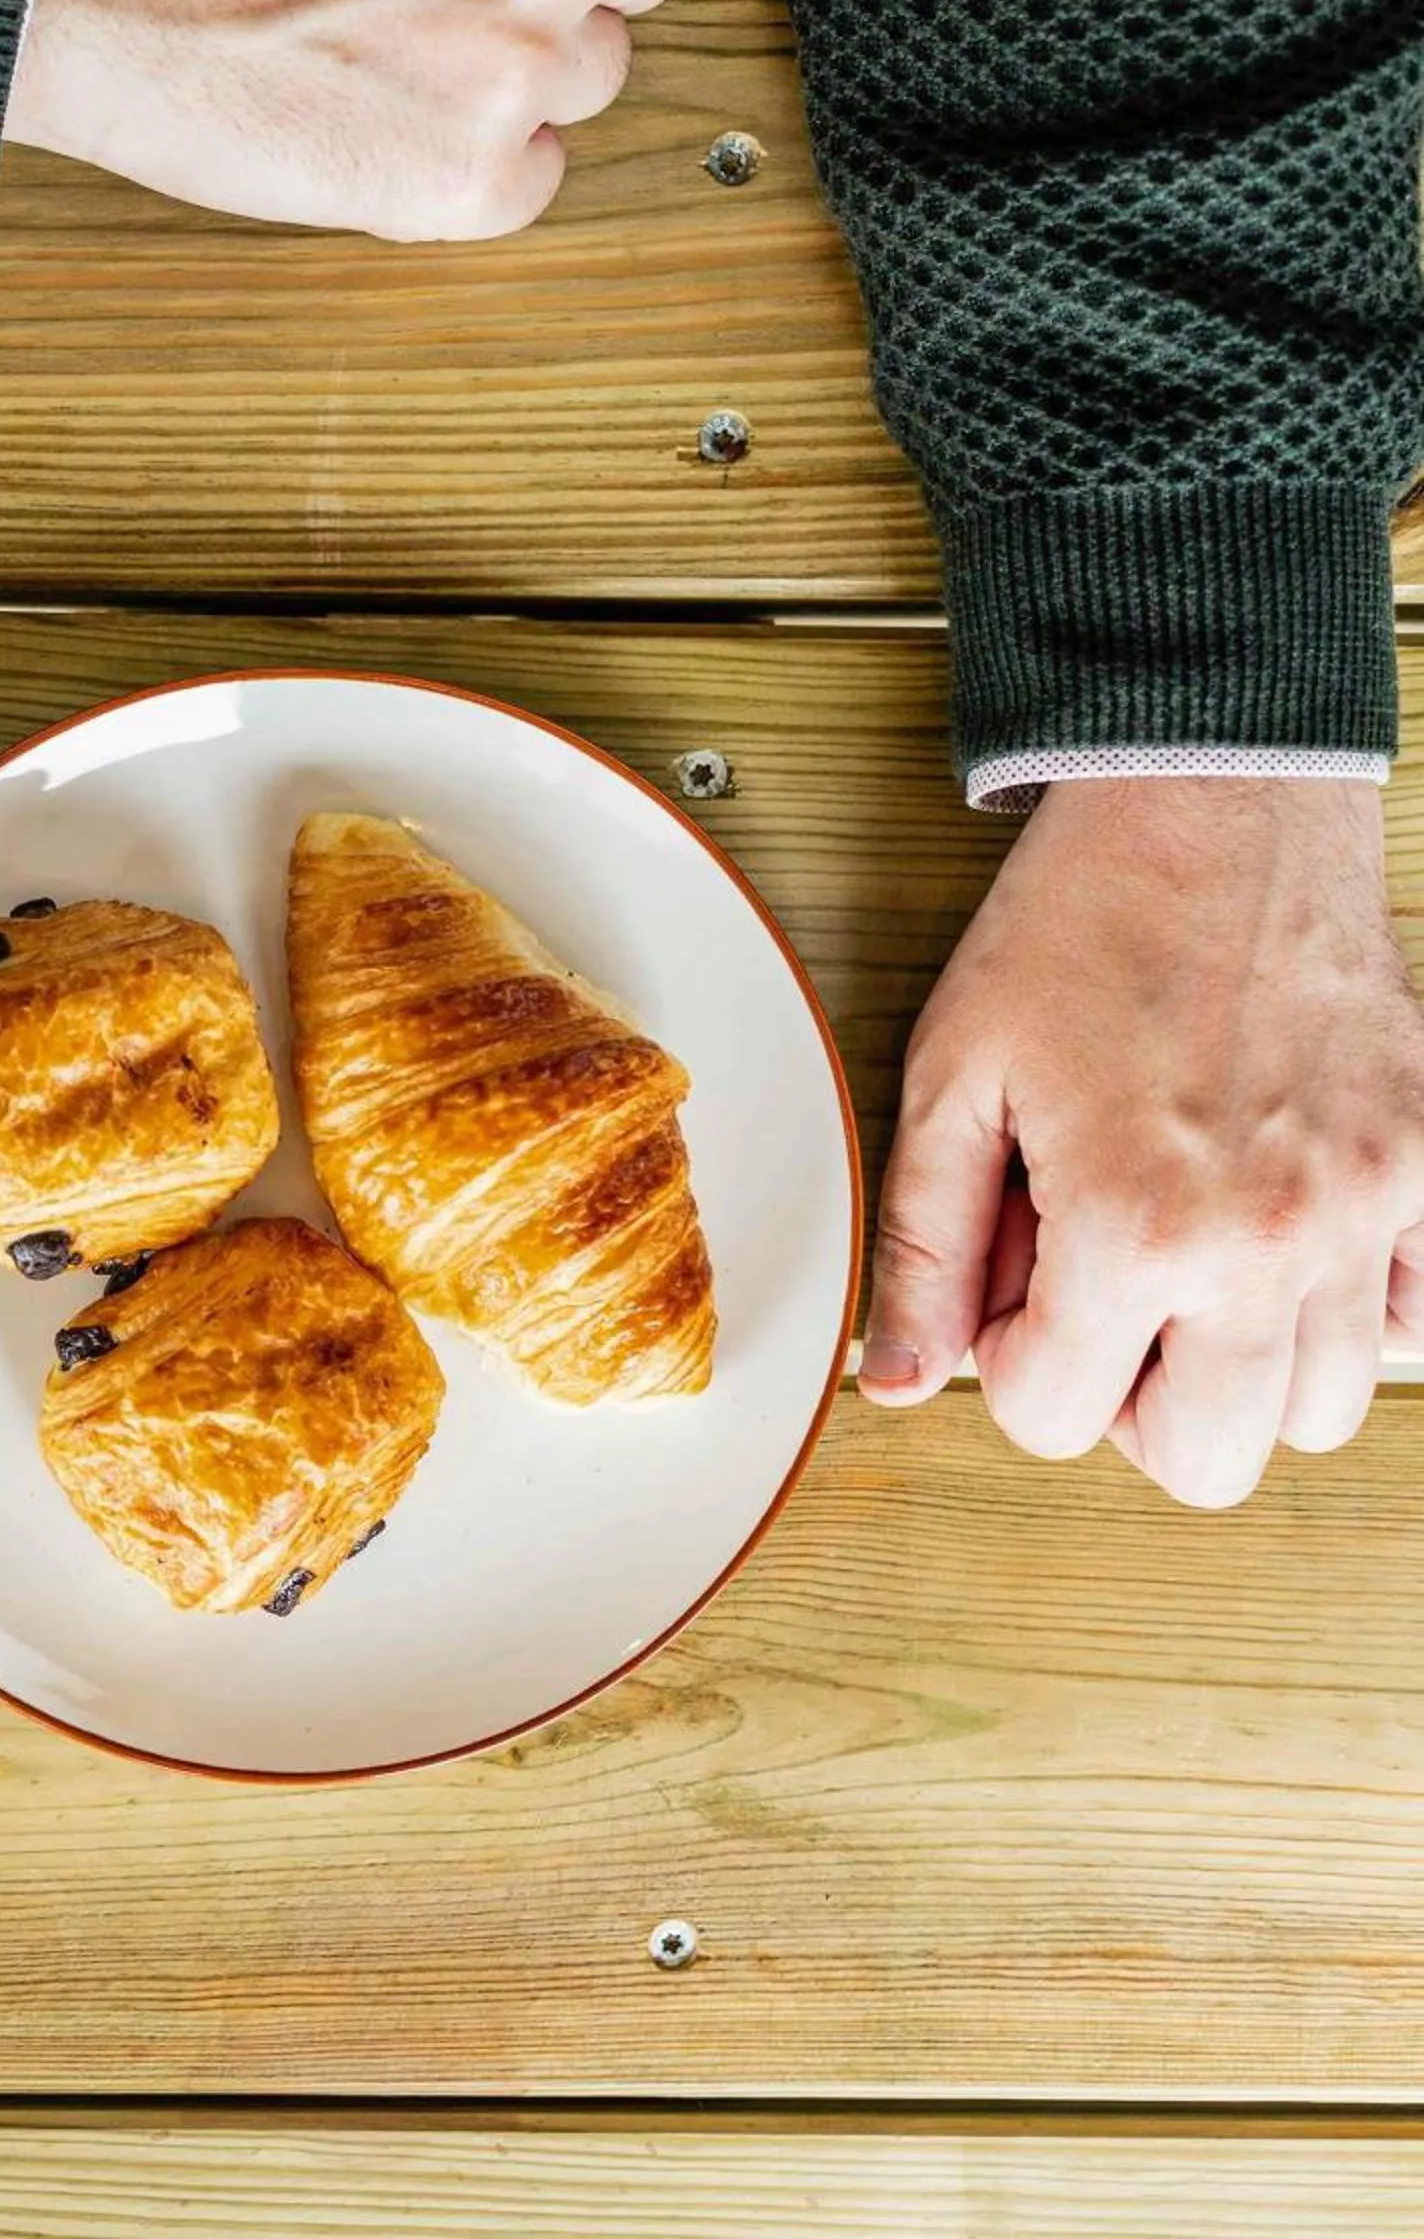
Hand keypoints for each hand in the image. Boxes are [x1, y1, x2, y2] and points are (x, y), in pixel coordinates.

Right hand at [1, 0, 663, 242]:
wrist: (137, 34)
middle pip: (613, 13)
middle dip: (554, 24)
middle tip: (458, 36)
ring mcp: (513, 77)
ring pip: (583, 94)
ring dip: (520, 98)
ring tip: (414, 90)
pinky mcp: (474, 179)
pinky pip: (529, 190)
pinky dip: (476, 183)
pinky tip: (394, 152)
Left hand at [861, 778, 1423, 1507]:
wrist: (1215, 809)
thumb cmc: (1078, 928)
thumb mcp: (953, 1081)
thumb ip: (922, 1245)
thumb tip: (898, 1376)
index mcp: (1134, 1228)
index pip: (1053, 1417)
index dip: (1009, 1362)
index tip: (1009, 1287)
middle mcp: (1268, 1242)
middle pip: (1208, 1460)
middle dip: (1130, 1407)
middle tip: (1097, 1311)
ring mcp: (1369, 1211)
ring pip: (1319, 1410)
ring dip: (1239, 1372)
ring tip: (1185, 1276)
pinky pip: (1415, 1324)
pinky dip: (1349, 1318)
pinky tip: (1279, 1250)